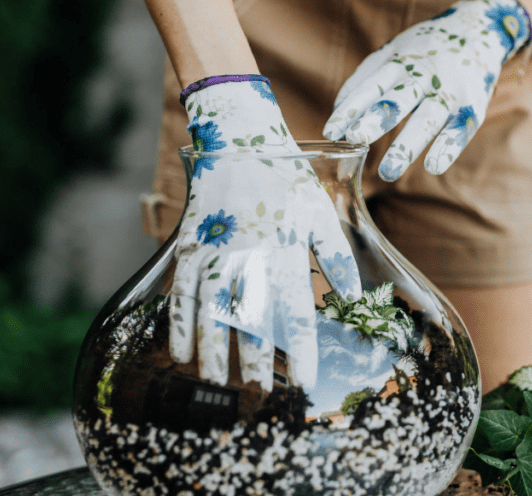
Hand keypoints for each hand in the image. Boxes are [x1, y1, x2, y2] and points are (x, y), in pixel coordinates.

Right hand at [169, 76, 361, 388]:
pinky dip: (178, 323)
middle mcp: (248, 254)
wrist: (238, 138)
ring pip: (210, 311)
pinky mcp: (188, 245)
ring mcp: (213, 250)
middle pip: (249, 318)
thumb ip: (336, 257)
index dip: (298, 350)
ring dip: (213, 351)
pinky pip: (180, 291)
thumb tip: (352, 295)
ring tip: (218, 383)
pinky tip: (180, 352)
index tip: (302, 381)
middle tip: (259, 392)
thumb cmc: (286, 179)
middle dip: (253, 360)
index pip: (294, 311)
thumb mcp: (320, 212)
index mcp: (285, 248)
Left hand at [323, 0, 531, 180]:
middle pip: (398, 100)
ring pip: (427, 119)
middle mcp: (424, 75)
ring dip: (407, 146)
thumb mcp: (395, 50)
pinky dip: (447, 148)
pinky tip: (433, 167)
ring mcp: (450, 92)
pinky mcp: (472, 107)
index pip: (371, 86)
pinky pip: (459, 130)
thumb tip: (337, 112)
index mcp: (400, 61)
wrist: (482, 27)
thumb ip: (365, 78)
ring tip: (387, 172)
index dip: (350, 109)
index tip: (331, 133)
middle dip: (377, 119)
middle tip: (356, 139)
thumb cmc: (428, 47)